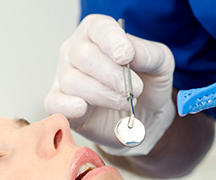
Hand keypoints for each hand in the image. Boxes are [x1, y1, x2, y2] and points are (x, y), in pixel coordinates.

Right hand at [45, 14, 175, 155]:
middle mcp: (76, 50)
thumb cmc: (147, 83)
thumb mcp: (160, 63)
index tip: (126, 56)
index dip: (112, 41)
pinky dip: (68, 106)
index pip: (99, 29)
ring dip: (102, 94)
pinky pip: (55, 102)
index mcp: (98, 32)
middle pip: (84, 55)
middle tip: (135, 90)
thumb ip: (149, 54)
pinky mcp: (61, 103)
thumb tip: (133, 52)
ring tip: (124, 102)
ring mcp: (65, 77)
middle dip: (112, 75)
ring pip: (73, 81)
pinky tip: (83, 108)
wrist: (144, 115)